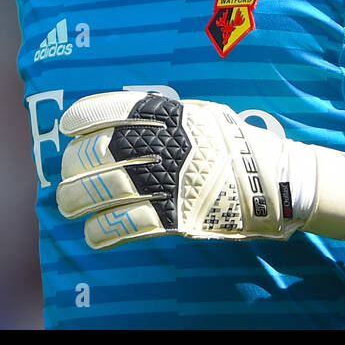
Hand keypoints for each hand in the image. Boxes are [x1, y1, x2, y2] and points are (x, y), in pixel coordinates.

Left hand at [56, 91, 344, 249]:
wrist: (279, 181)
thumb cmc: (236, 145)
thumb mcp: (201, 114)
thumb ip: (162, 116)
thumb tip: (116, 120)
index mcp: (172, 115)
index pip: (114, 110)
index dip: (82, 120)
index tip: (66, 129)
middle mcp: (168, 144)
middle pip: (102, 153)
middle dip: (74, 167)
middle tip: (64, 176)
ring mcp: (173, 181)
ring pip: (108, 190)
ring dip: (80, 200)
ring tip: (69, 206)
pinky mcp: (179, 217)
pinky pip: (129, 225)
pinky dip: (104, 231)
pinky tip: (93, 234)